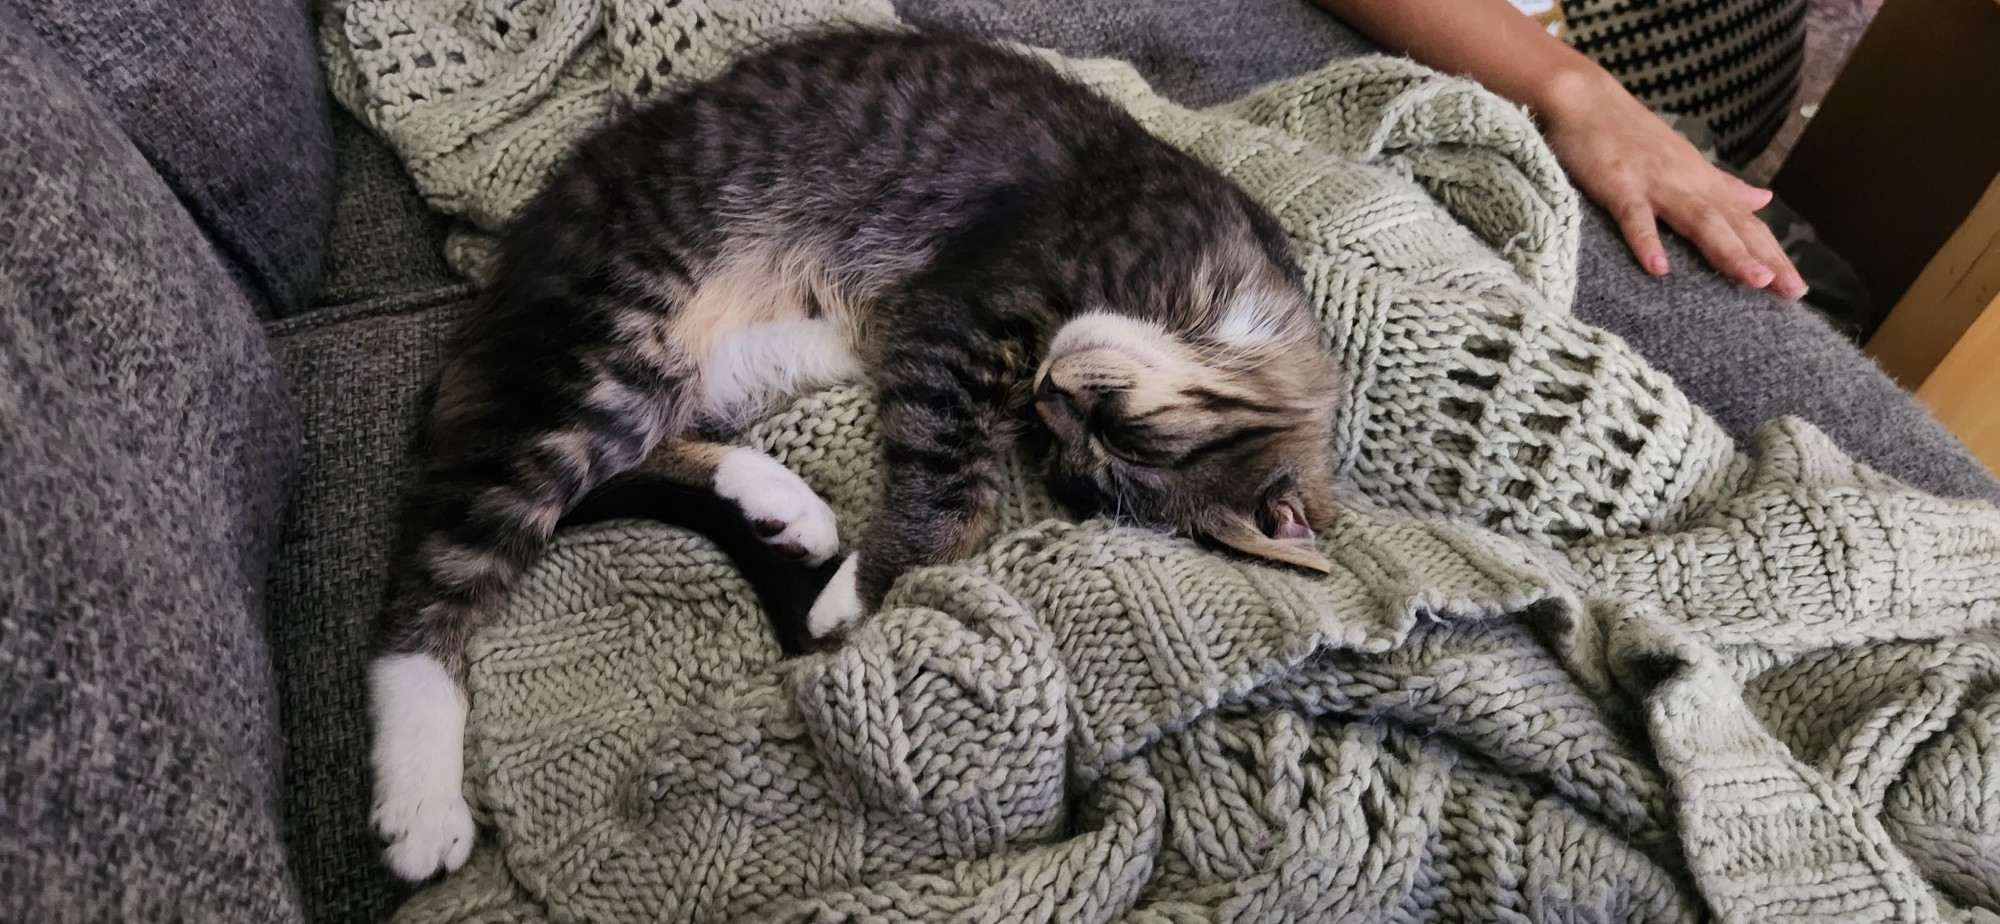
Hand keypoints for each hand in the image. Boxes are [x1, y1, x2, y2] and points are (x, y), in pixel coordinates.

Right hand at [1535, 70, 1807, 298]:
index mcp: (1702, 183)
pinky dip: (1646, 241)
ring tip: (1755, 280)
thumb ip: (1722, 186)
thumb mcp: (1684, 162)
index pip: (1746, 224)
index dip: (1772, 254)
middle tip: (1793, 291)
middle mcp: (1688, 185)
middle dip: (1765, 258)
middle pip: (1733, 226)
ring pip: (1699, 221)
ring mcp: (1655, 184)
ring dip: (1728, 250)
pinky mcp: (1620, 185)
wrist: (1588, 100)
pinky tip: (1658, 268)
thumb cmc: (1630, 135)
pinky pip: (1635, 216)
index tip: (1796, 287)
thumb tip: (1764, 200)